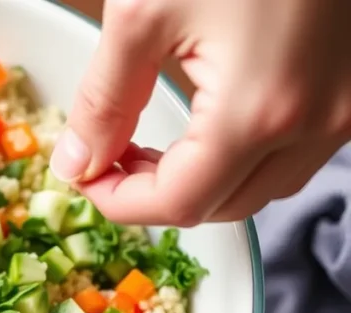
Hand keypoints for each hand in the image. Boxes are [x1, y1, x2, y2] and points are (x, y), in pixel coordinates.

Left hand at [49, 0, 350, 225]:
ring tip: (151, 145)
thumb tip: (76, 162)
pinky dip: (241, 156)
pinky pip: (294, 153)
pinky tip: (206, 125)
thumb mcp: (143, 13)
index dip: (118, 202)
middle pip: (221, 206)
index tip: (83, 176)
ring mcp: (346, 110)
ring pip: (261, 187)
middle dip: (155, 195)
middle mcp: (317, 124)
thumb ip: (104, 101)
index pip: (179, 203)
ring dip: (201, 181)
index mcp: (260, 112)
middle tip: (109, 159)